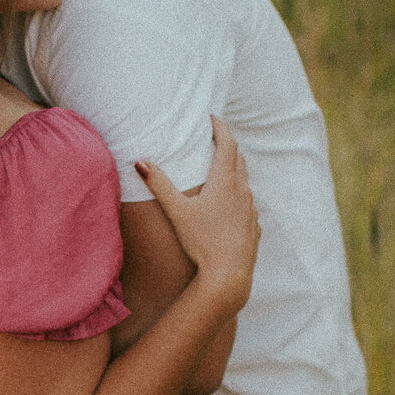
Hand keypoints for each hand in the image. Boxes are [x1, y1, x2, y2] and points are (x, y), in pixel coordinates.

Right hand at [135, 118, 259, 309]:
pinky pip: (248, 203)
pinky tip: (228, 204)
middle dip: (227, 145)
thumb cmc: (202, 242)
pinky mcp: (253, 226)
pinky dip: (238, 194)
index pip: (227, 144)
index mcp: (225, 182)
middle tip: (214, 139)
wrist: (229, 275)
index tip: (211, 118)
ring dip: (234, 169)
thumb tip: (140, 162)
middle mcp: (242, 191)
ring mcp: (251, 209)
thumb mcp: (177, 212)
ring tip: (219, 169)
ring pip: (245, 181)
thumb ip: (159, 185)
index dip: (220, 128)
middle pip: (238, 159)